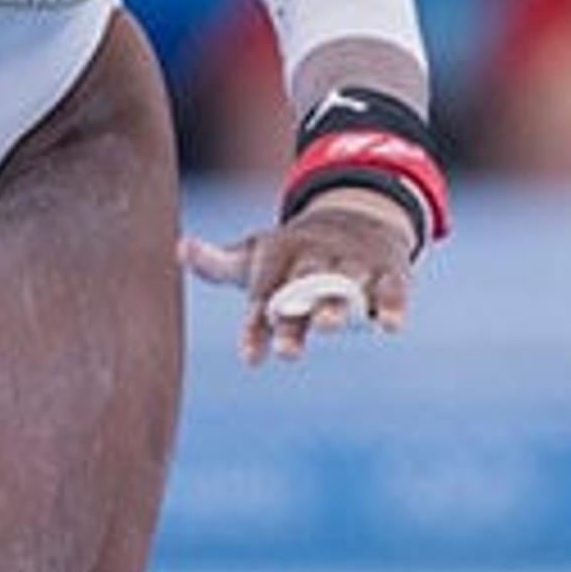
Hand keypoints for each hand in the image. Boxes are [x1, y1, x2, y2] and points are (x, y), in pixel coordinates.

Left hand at [180, 185, 420, 365]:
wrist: (358, 214)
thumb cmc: (294, 251)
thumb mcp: (256, 253)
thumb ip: (218, 262)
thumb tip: (178, 247)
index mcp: (281, 253)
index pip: (265, 291)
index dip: (257, 325)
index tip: (251, 357)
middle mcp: (317, 257)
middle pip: (304, 287)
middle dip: (295, 316)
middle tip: (287, 352)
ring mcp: (354, 263)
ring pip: (345, 285)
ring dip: (337, 305)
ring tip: (328, 326)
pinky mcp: (389, 272)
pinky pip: (392, 289)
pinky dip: (392, 306)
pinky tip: (388, 327)